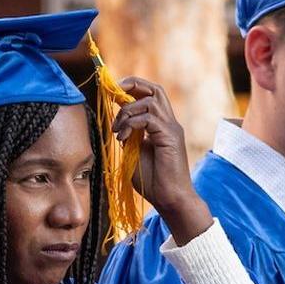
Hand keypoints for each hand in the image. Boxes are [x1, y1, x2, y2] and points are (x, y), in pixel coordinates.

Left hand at [111, 77, 210, 244]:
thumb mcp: (134, 154)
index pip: (151, 96)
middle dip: (133, 84)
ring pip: (150, 101)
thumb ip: (129, 137)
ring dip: (127, 112)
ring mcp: (171, 129)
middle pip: (155, 90)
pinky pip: (148, 118)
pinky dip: (131, 125)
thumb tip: (119, 124)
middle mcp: (169, 123)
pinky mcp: (170, 137)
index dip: (132, 89)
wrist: (170, 199)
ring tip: (118, 130)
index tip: (113, 95)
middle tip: (114, 93)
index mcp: (162, 126)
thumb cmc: (153, 182)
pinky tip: (123, 139)